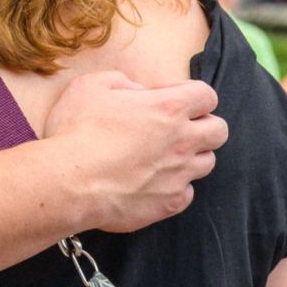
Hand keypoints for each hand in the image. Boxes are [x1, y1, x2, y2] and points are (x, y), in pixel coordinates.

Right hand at [43, 71, 224, 232]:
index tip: (168, 98)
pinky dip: (176, 188)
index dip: (191, 95)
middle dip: (203, 126)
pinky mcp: (168, 204)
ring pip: (207, 163)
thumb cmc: (76, 131)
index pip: (207, 96)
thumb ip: (123, 82)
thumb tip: (137, 90)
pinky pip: (187, 194)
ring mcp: (178, 175)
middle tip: (177, 128)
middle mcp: (182, 141)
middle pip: (219, 130)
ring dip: (191, 157)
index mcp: (169, 107)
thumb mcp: (92, 86)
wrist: (67, 183)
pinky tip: (154, 184)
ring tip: (164, 158)